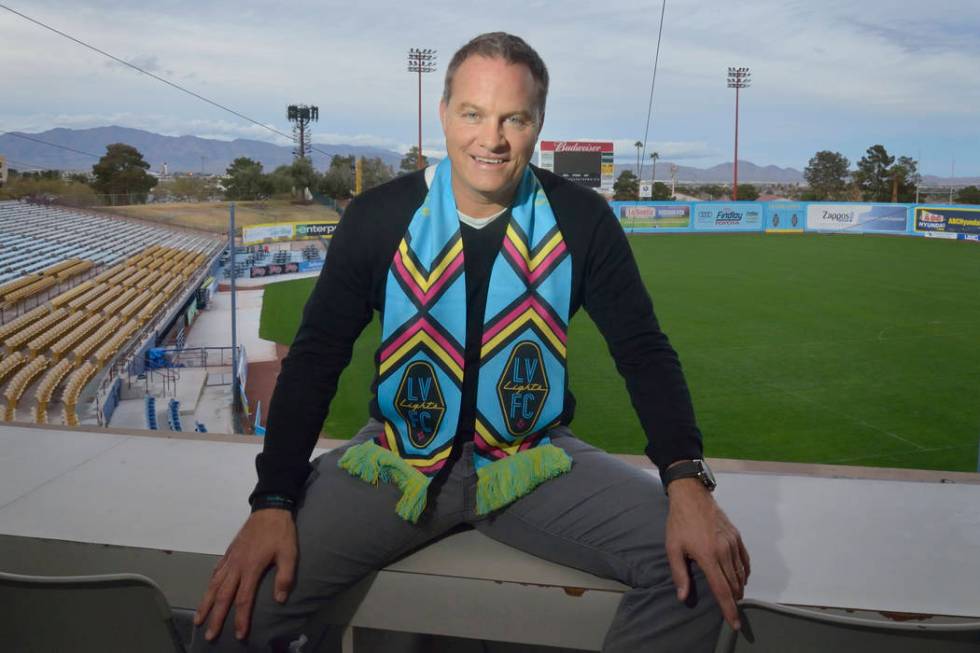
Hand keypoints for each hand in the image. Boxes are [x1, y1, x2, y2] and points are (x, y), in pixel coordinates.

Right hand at [194, 508, 297, 640]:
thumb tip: (279, 600)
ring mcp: (231, 558)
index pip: (243, 599)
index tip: (239, 635)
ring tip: (198, 619)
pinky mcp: (229, 551)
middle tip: (209, 636)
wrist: (269, 509)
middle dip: (216, 617)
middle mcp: (236, 565)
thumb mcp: (289, 553)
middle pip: (223, 596)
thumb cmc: (281, 532)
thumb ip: (285, 576)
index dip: (241, 618)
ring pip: (214, 584)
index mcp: (251, 568)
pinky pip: (216, 570)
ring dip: (206, 603)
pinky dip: (211, 583)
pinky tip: (208, 591)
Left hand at [665, 478, 749, 630]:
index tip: (735, 623)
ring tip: (734, 597)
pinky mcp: (736, 536)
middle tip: (732, 612)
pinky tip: (740, 579)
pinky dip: (744, 573)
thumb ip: (680, 574)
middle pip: (734, 584)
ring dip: (739, 588)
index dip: (728, 608)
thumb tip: (682, 597)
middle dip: (734, 601)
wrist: (691, 496)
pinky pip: (745, 560)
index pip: (722, 589)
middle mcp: (724, 551)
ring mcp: (732, 543)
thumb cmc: (679, 523)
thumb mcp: (673, 548)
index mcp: (708, 556)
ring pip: (741, 573)